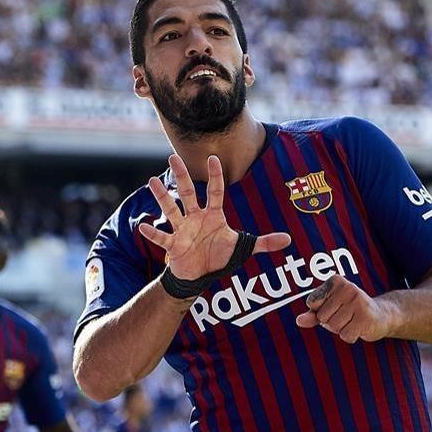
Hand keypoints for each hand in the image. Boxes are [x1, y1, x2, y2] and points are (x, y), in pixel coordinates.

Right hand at [138, 154, 289, 280]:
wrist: (200, 275)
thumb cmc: (220, 257)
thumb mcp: (243, 248)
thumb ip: (264, 243)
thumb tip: (288, 240)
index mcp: (213, 215)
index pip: (215, 191)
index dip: (215, 176)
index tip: (213, 158)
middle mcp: (195, 218)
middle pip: (187, 193)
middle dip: (181, 176)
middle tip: (173, 157)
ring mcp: (182, 230)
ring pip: (171, 210)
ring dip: (162, 197)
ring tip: (153, 182)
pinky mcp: (173, 246)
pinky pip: (162, 238)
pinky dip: (153, 233)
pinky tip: (142, 226)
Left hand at [295, 275, 390, 343]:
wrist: (381, 316)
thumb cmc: (349, 312)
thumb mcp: (328, 310)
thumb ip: (312, 314)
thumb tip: (298, 321)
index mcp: (335, 281)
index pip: (312, 303)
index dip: (320, 312)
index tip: (334, 308)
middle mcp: (347, 287)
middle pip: (322, 317)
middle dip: (330, 322)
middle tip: (345, 316)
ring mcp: (358, 301)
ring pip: (334, 327)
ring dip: (341, 329)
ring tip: (352, 321)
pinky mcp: (366, 317)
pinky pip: (346, 335)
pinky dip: (350, 336)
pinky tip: (359, 327)